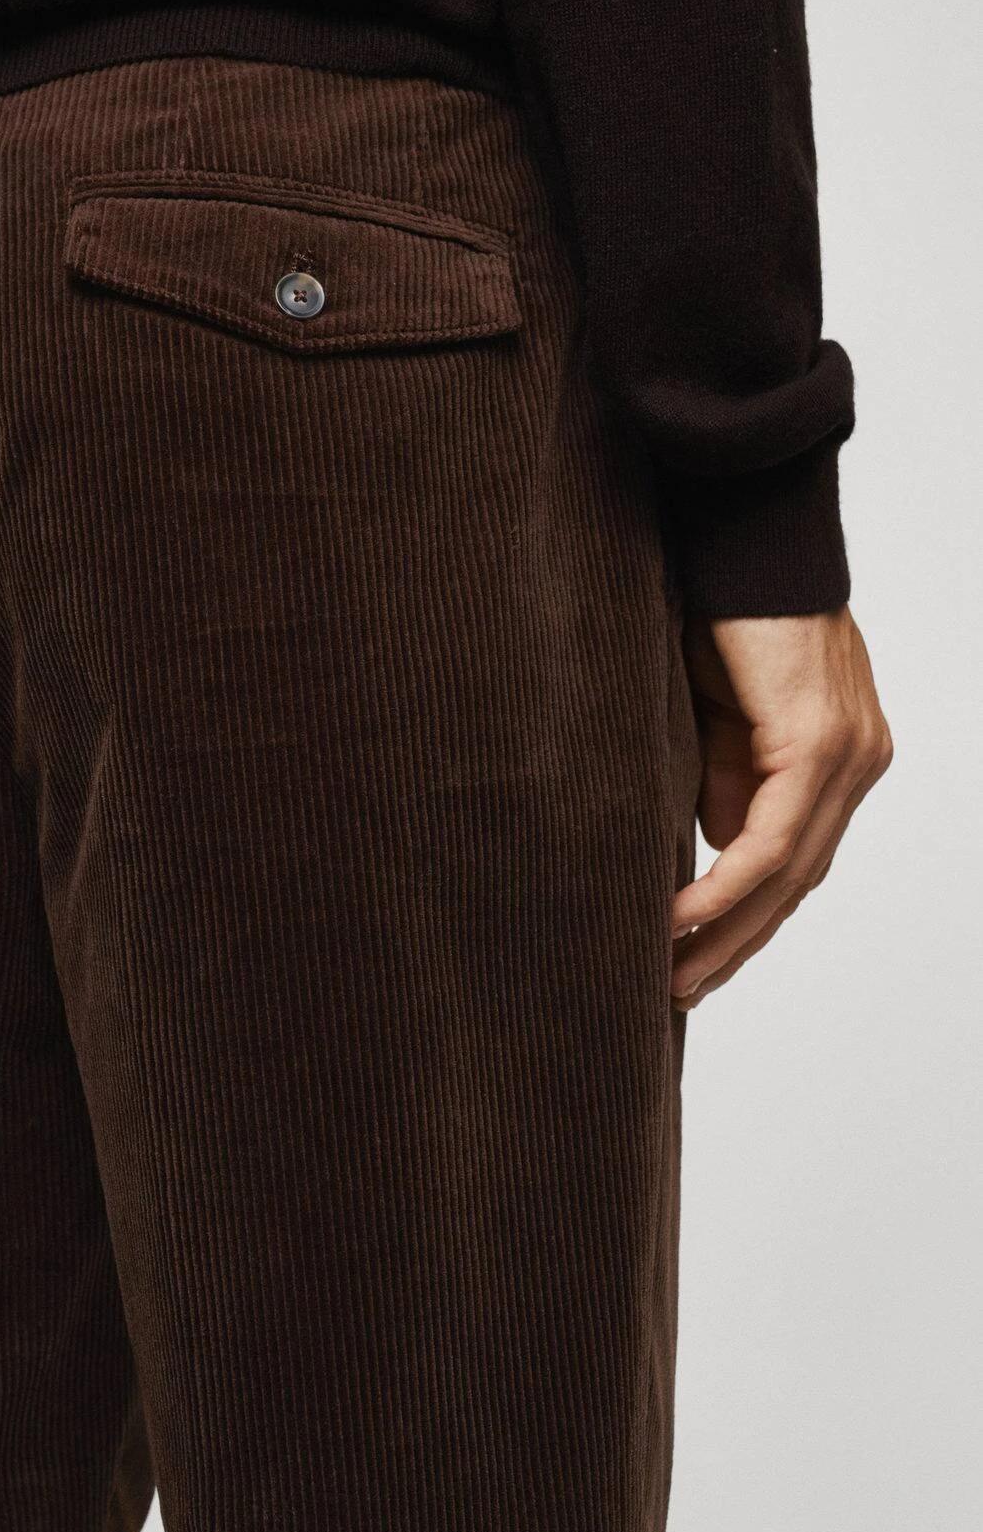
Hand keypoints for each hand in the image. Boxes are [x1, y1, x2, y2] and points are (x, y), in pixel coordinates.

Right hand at [670, 607, 891, 1010]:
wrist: (744, 539)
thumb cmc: (725, 612)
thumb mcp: (720, 717)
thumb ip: (728, 783)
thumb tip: (712, 851)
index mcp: (841, 757)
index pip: (797, 861)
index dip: (747, 919)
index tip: (696, 962)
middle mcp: (858, 763)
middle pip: (798, 882)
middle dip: (735, 945)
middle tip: (679, 992)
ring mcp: (848, 756)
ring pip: (788, 874)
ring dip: (724, 932)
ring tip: (671, 976)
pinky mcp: (819, 744)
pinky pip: (771, 842)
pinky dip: (722, 887)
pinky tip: (677, 920)